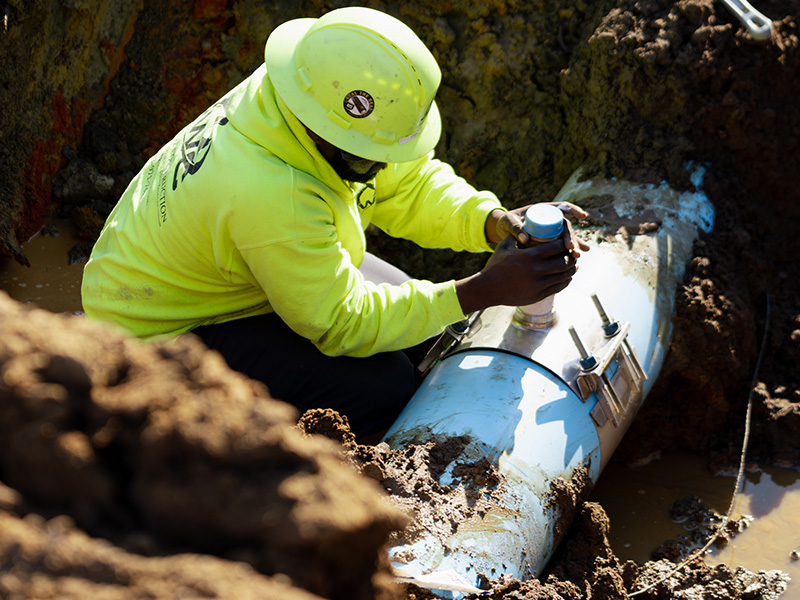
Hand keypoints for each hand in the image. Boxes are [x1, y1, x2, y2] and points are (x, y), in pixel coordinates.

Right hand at [456, 234, 578, 314]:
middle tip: (573, 253)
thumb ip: (517, 234)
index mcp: (530, 256)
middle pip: (565, 261)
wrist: (488, 288)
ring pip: (564, 275)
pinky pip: (558, 287)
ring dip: (572, 269)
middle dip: (572, 257)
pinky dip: (566, 281)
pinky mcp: (539, 294)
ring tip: (574, 264)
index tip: (567, 242)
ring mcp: (539, 284)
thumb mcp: (504, 246)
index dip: (565, 243)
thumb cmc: (496, 265)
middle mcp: (536, 270)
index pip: (557, 247)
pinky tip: (567, 276)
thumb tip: (528, 224)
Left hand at [486, 202, 590, 254]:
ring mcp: (551, 231)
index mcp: (543, 210)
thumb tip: (525, 239)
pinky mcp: (549, 241)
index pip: (562, 207)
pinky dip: (569, 251)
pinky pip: (561, 246)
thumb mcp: (508, 222)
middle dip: (572, 237)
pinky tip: (576, 259)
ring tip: (577, 256)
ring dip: (574, 246)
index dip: (574, 210)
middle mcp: (550, 220)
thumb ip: (515, 227)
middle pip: (565, 226)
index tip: (582, 216)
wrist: (502, 231)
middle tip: (572, 248)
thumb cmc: (506, 222)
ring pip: (566, 237)